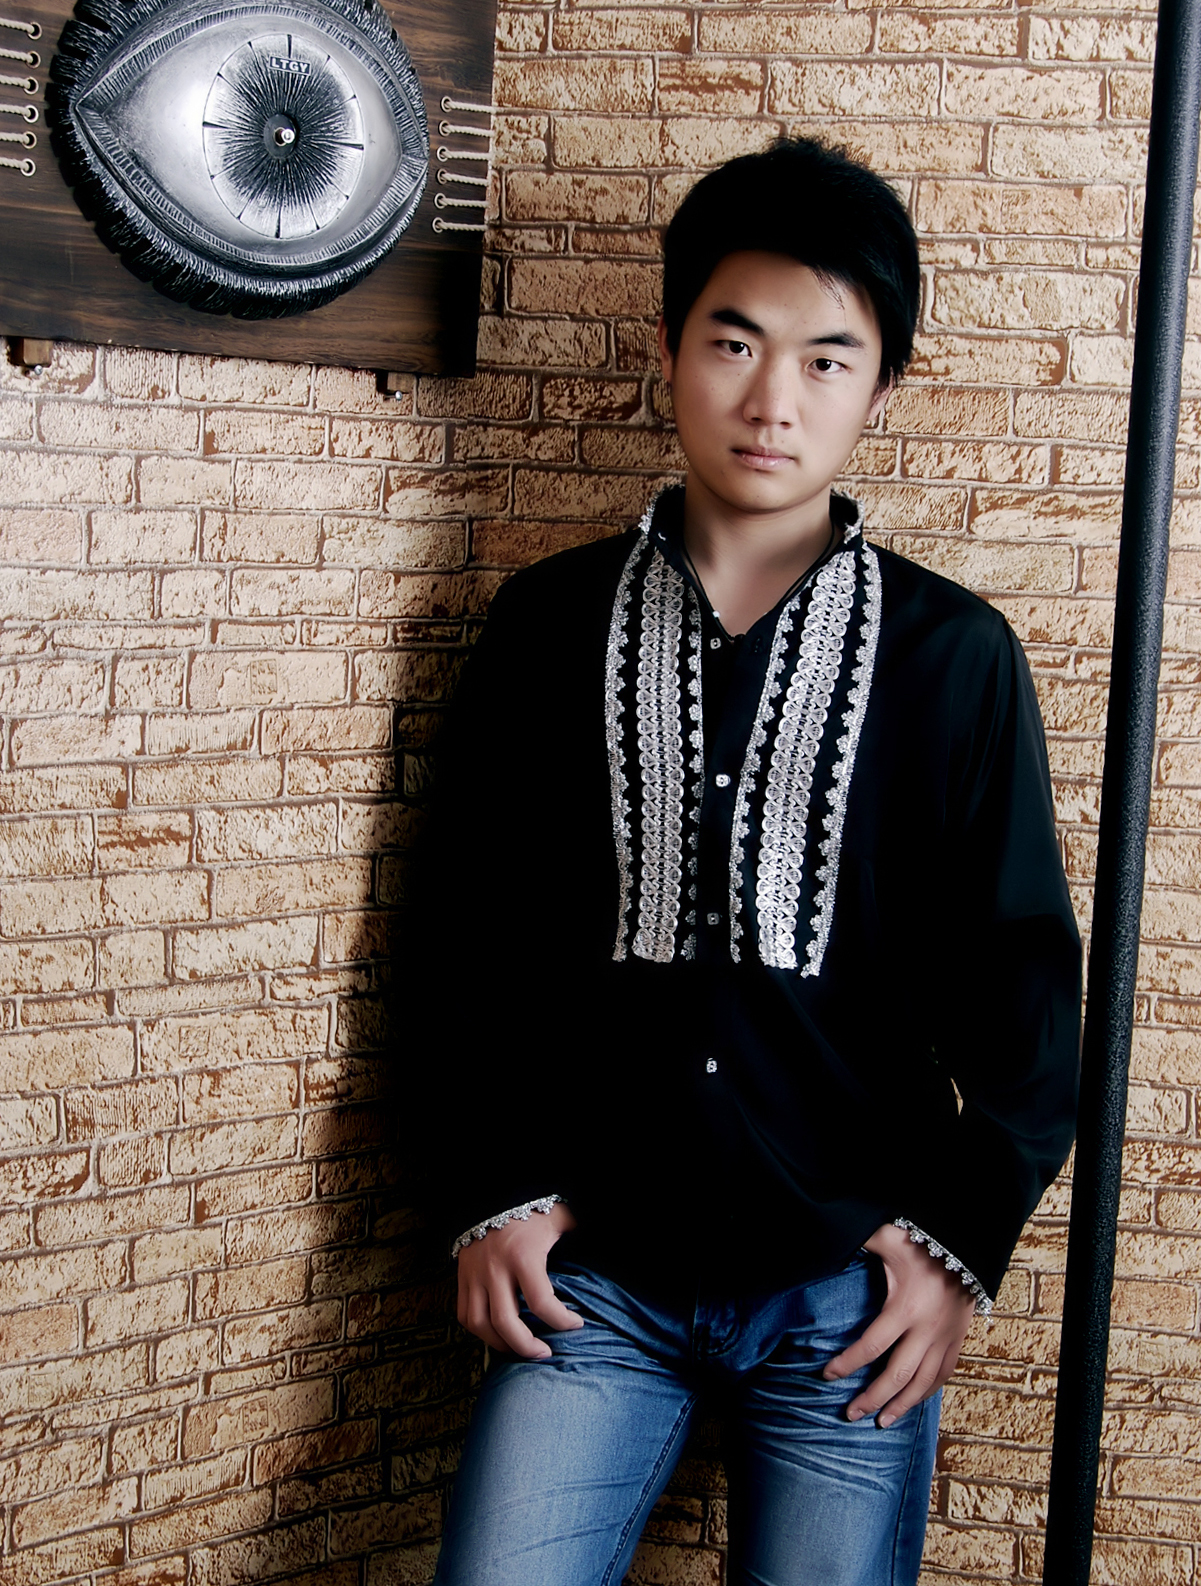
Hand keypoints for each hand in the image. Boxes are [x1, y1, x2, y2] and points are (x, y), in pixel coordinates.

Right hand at [456, 1201, 583, 1359]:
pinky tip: (497, 1336)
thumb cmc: (530, 1212)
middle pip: (506, 1322)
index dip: (562, 1320)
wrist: (491, 1198)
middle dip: (527, 1346)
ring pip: (480, 1324)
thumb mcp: (558, 1219)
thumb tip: (604, 1248)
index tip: (576, 1323)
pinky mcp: (462, 1277)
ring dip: (500, 1344)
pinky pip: (464, 1315)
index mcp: (523, 1256)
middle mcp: (495, 1269)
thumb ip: (578, 1234)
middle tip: (545, 1353)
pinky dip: (479, 1332)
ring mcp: (474, 1275)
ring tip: (520, 1349)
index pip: (542, 1302)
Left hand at [822, 1222, 977, 1427]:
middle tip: (850, 1414)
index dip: (847, 1363)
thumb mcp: (888, 1238)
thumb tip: (831, 1237)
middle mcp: (926, 1330)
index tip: (827, 1374)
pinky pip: (943, 1374)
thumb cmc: (922, 1242)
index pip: (871, 1346)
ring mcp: (945, 1338)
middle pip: (897, 1375)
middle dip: (871, 1398)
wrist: (970, 1245)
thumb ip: (860, 1241)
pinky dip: (927, 1392)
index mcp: (905, 1308)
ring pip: (923, 1382)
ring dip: (900, 1405)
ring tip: (881, 1422)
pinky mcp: (958, 1339)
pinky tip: (912, 1403)